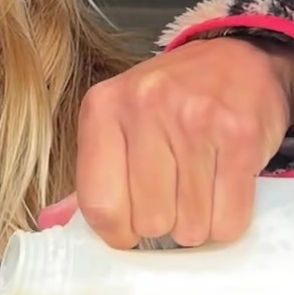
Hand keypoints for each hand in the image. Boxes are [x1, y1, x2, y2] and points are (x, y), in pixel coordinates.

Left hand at [42, 34, 293, 247]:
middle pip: (150, 221)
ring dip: (199, 223)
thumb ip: (92, 177)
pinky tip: (226, 190)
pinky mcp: (240, 134)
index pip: (99, 206)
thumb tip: (53, 223)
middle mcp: (146, 107)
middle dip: (166, 225)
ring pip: (191, 227)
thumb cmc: (174, 103)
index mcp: (104, 107)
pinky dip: (229, 220)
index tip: (133, 229)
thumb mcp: (120, 124)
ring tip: (203, 189)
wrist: (240, 60)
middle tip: (177, 196)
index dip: (119, 234)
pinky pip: (229, 218)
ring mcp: (196, 118)